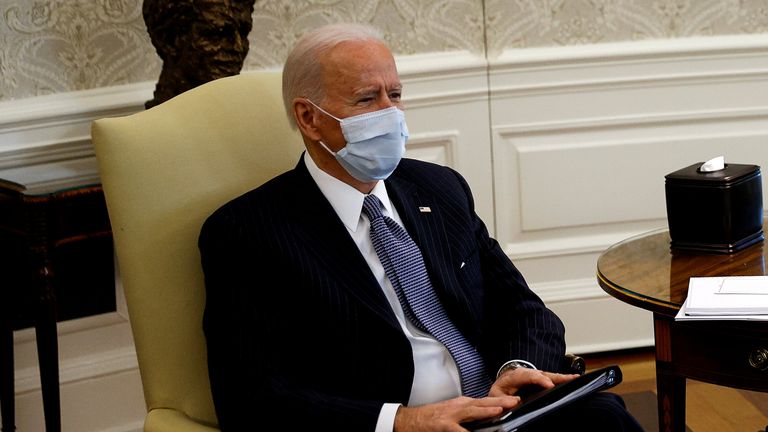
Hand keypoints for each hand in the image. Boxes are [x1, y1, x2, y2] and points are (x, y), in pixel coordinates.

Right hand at [393, 395, 519, 431]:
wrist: (409, 421)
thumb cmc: (431, 418)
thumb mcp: (452, 412)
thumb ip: (469, 415)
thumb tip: (488, 417)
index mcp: (462, 404)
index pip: (485, 401)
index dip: (500, 400)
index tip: (515, 400)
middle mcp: (459, 407)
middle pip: (483, 403)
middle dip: (500, 401)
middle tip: (516, 401)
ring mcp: (451, 416)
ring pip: (473, 411)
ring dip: (488, 409)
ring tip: (503, 408)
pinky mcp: (445, 426)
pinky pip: (461, 431)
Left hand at [489, 367, 577, 397]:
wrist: (502, 382)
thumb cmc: (500, 390)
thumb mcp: (496, 395)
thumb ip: (502, 399)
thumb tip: (516, 402)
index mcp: (514, 376)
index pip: (527, 376)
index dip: (539, 379)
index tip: (549, 385)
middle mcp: (527, 373)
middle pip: (542, 374)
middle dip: (555, 377)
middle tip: (569, 379)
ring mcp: (535, 375)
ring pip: (549, 375)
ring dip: (562, 377)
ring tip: (576, 378)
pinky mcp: (541, 378)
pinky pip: (553, 378)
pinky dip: (563, 378)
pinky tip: (575, 379)